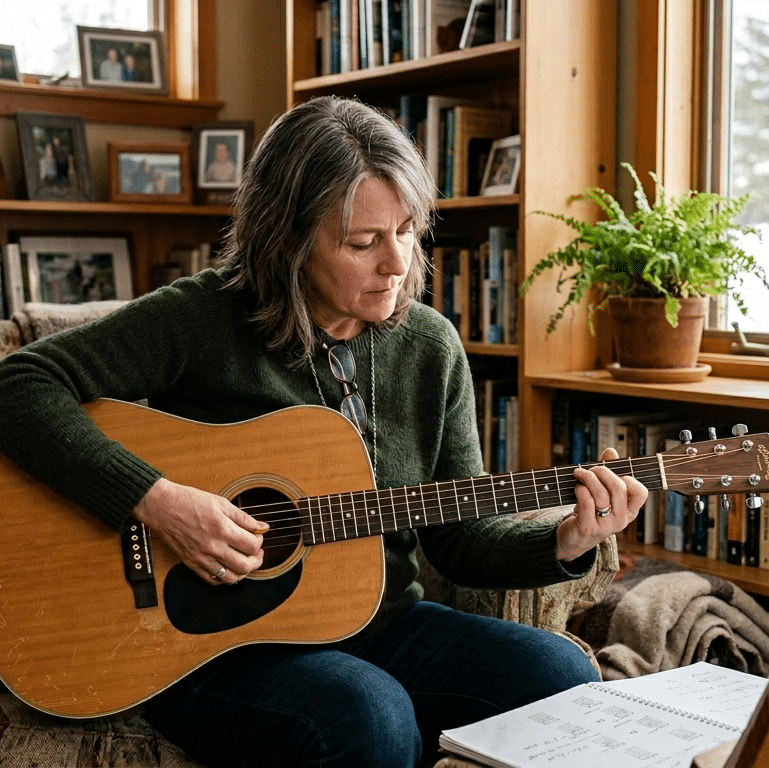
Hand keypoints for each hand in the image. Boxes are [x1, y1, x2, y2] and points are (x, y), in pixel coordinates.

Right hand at [133, 478, 267, 584]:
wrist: (163, 507)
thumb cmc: (190, 501)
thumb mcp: (221, 503)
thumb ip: (244, 518)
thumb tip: (262, 527)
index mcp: (223, 529)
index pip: (252, 545)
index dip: (259, 540)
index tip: (257, 535)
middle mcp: (213, 547)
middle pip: (245, 565)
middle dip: (257, 559)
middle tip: (257, 552)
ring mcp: (202, 559)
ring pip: (231, 578)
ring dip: (243, 572)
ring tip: (245, 561)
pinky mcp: (192, 565)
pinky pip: (213, 580)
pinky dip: (225, 578)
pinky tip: (228, 567)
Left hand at [556, 448, 647, 561]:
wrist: (573, 538)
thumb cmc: (590, 510)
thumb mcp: (602, 492)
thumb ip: (609, 471)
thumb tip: (611, 451)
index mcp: (629, 511)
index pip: (641, 492)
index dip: (630, 479)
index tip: (616, 474)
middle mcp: (621, 520)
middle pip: (618, 488)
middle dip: (602, 471)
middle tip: (591, 469)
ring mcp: (605, 526)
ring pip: (600, 494)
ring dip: (587, 478)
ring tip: (579, 474)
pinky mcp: (588, 529)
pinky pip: (586, 503)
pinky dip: (580, 490)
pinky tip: (577, 488)